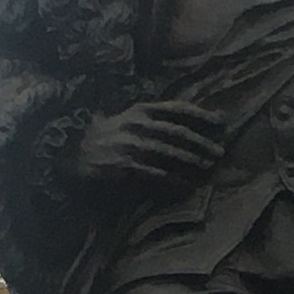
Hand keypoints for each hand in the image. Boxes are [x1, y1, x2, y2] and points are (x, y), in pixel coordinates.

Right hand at [75, 101, 223, 196]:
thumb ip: (153, 118)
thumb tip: (185, 124)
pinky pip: (156, 174)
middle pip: (178, 132)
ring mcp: (132, 146)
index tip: (220, 122)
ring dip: (192, 160)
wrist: (73, 153)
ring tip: (207, 167)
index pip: (177, 109)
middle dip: (201, 142)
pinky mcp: (126, 167)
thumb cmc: (106, 136)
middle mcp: (138, 125)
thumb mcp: (128, 118)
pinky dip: (173, 180)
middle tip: (220, 152)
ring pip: (170, 152)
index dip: (201, 115)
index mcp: (141, 110)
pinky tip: (186, 185)